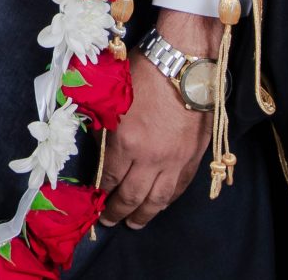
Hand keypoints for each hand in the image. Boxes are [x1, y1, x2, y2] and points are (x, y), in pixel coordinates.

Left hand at [100, 8, 221, 227]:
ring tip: (133, 224)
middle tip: (108, 221)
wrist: (184, 63)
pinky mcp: (193, 157)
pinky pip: (179, 188)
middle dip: (117, 211)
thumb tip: (96, 145)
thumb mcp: (113, 97)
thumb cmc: (144, 72)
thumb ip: (104, 125)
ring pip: (158, 198)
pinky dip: (167, 200)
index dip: (101, 190)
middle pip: (132, 195)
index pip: (110, 176)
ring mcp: (175, 160)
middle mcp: (151, 157)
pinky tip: (159, 205)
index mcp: (126, 141)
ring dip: (144, 214)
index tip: (94, 198)